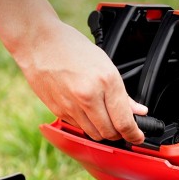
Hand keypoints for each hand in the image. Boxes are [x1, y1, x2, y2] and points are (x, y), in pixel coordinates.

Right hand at [14, 19, 147, 143]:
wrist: (39, 42)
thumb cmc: (73, 48)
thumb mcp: (106, 65)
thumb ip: (123, 94)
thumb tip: (138, 111)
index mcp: (106, 81)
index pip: (124, 121)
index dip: (134, 134)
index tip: (138, 137)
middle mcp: (89, 96)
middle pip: (110, 132)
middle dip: (120, 133)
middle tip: (124, 126)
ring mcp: (71, 105)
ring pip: (94, 134)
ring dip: (104, 131)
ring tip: (107, 119)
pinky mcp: (58, 110)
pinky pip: (78, 127)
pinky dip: (88, 125)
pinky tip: (89, 112)